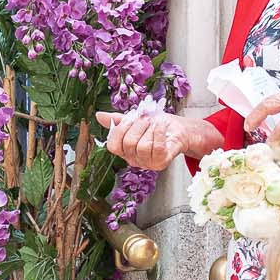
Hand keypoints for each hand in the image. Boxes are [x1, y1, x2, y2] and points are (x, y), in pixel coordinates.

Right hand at [95, 109, 222, 171]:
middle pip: (128, 144)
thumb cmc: (158, 126)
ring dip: (150, 129)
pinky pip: (157, 149)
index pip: (113, 145)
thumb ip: (117, 120)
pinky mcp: (162, 162)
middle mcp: (134, 160)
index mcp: (125, 151)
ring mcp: (148, 163)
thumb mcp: (135, 120)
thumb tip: (98, 116)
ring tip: (155, 122)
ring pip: (142, 147)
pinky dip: (159, 134)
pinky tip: (161, 126)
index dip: (120, 130)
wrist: (180, 130)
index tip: (131, 117)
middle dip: (138, 126)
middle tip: (146, 117)